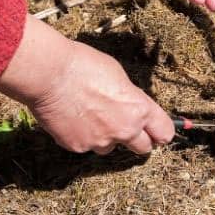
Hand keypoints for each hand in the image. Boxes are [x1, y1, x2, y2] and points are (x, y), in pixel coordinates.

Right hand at [0, 16, 173, 153]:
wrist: (50, 75)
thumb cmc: (84, 66)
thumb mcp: (119, 76)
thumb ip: (130, 98)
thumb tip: (131, 105)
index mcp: (139, 109)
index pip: (164, 132)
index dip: (161, 131)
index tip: (157, 131)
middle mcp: (124, 130)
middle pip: (143, 148)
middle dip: (137, 139)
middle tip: (127, 128)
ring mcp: (100, 142)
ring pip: (110, 147)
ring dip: (106, 137)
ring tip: (90, 114)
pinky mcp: (78, 147)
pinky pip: (86, 145)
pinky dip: (82, 135)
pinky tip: (72, 117)